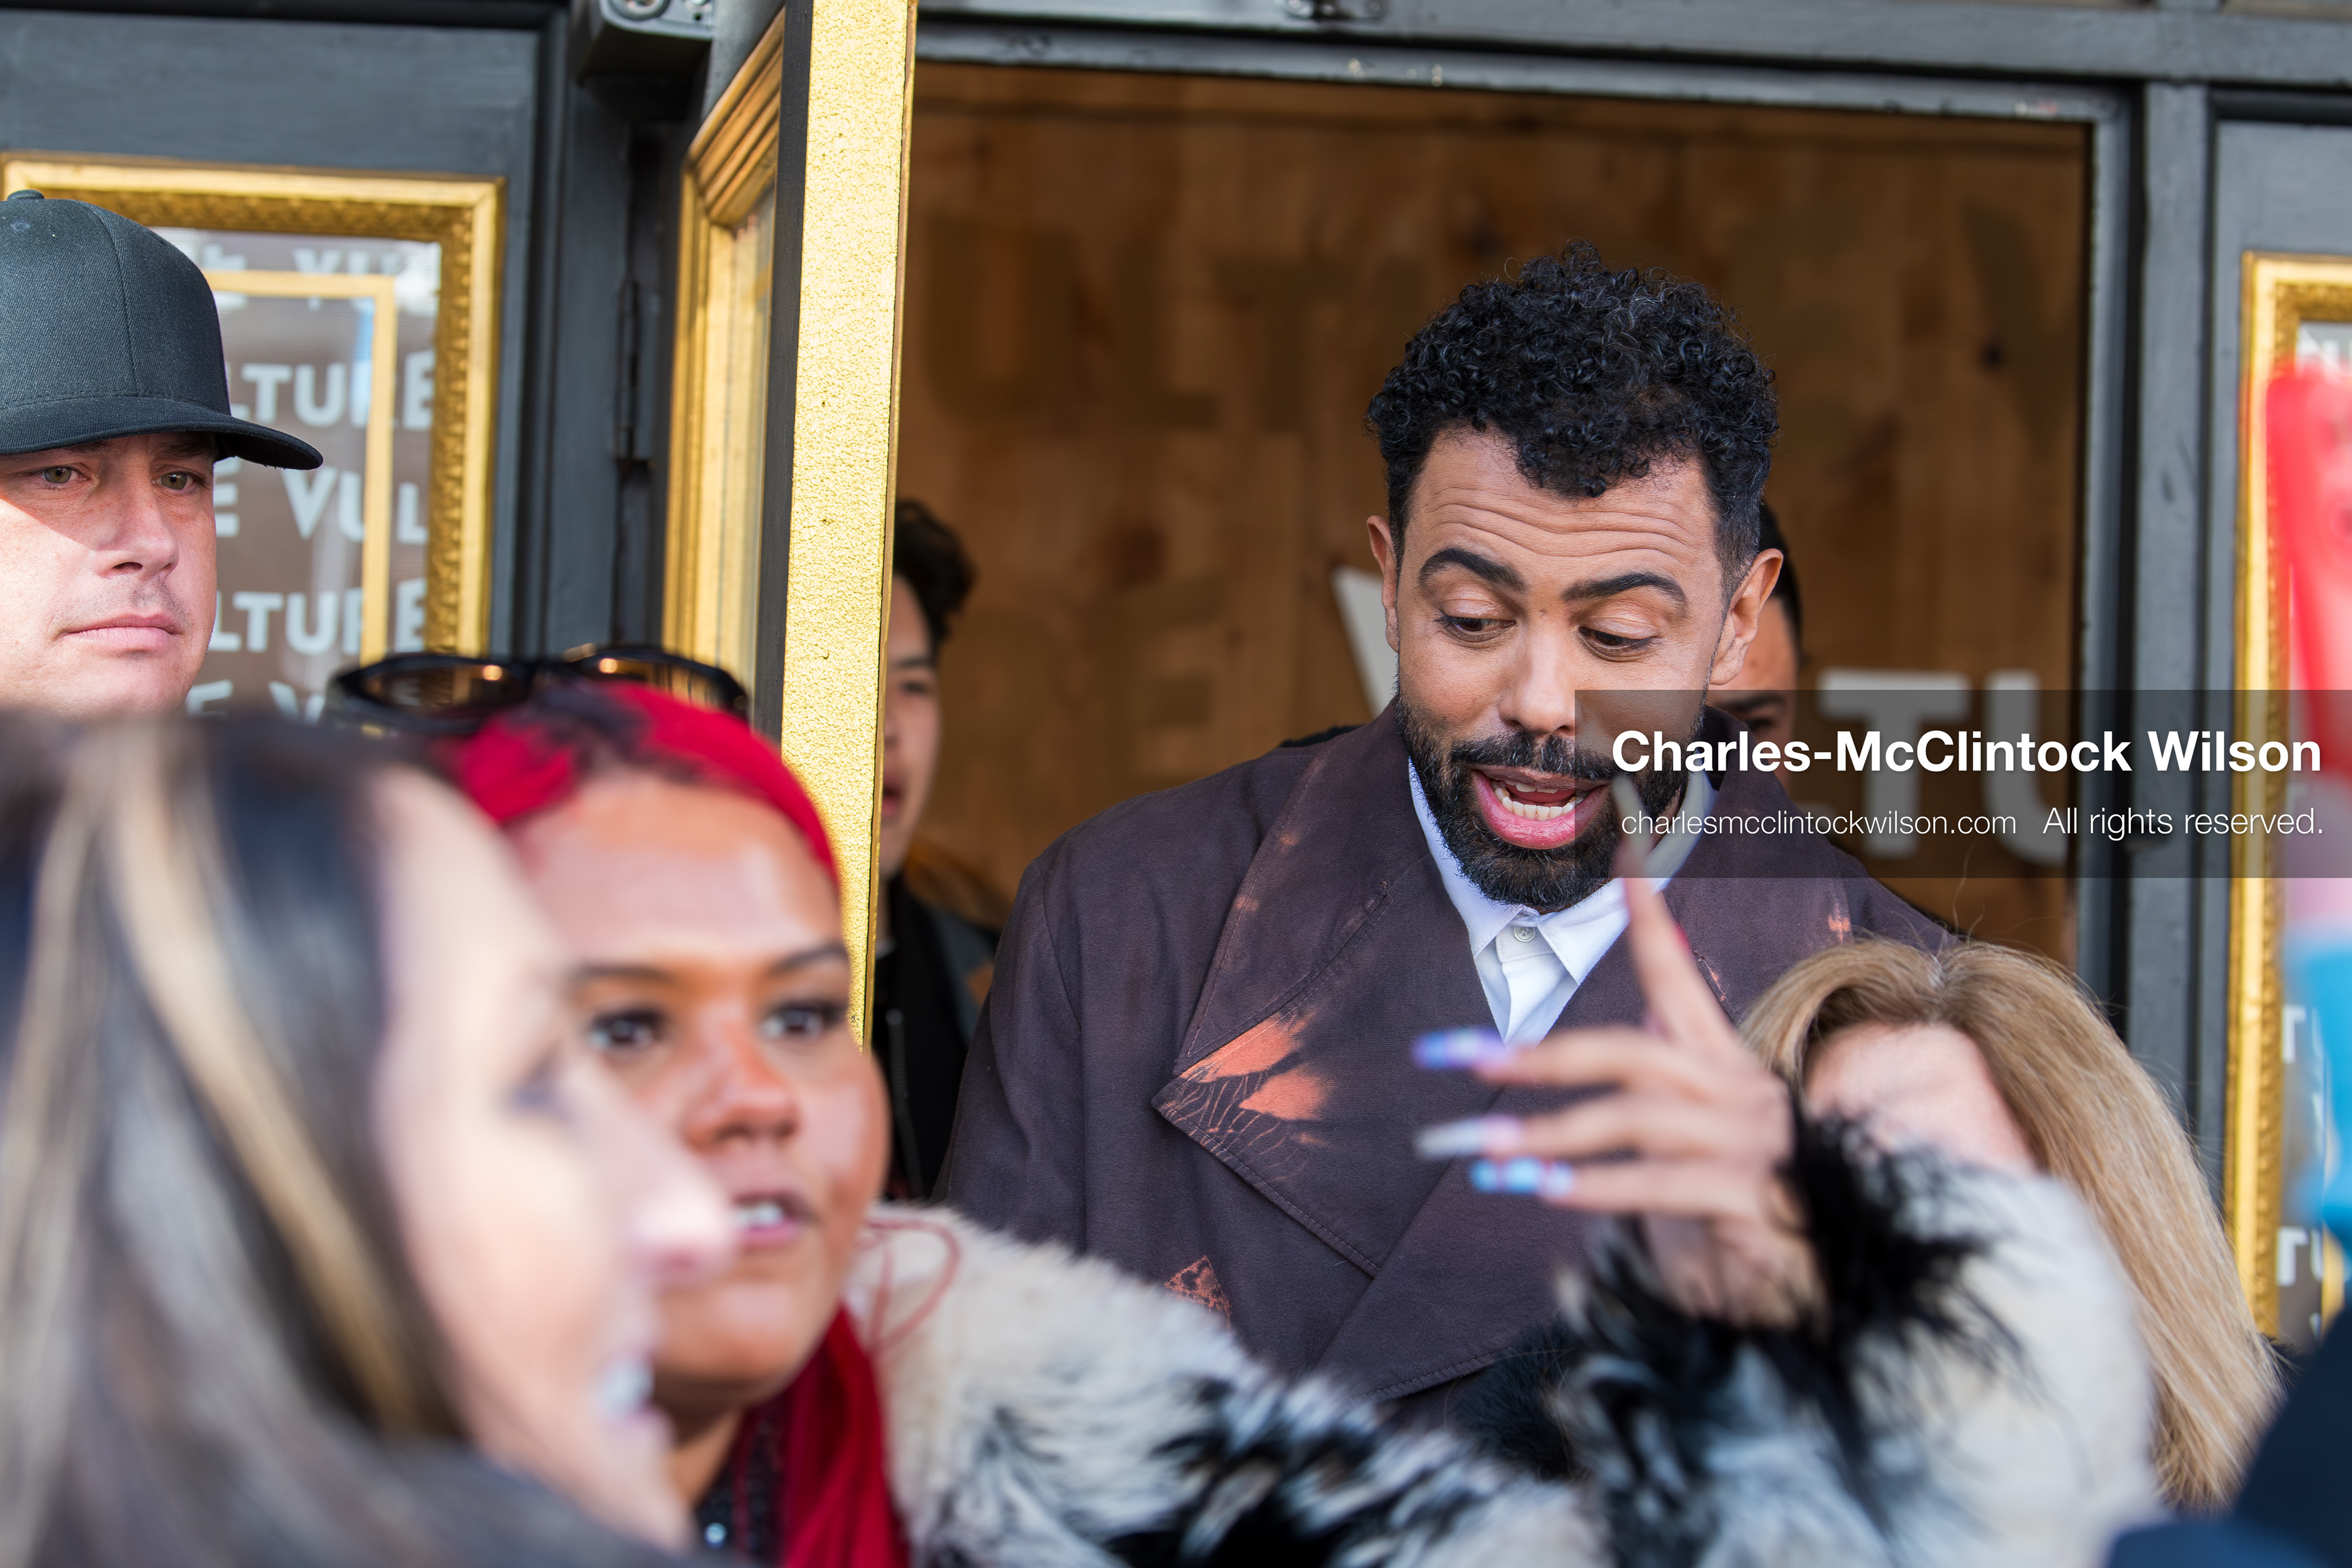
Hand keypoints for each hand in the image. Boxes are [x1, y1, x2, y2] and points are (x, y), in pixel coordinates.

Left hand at [1417, 807, 1815, 1324]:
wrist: (1836, 1284)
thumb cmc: (1747, 1217)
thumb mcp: (1699, 1146)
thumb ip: (1668, 1089)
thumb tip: (1643, 1025)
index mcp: (1726, 1068)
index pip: (1681, 982)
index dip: (1652, 922)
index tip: (1625, 858)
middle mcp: (1741, 1091)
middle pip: (1628, 1050)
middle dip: (1537, 1055)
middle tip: (1458, 1058)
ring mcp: (1751, 1141)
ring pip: (1633, 1116)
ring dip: (1547, 1131)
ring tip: (1479, 1149)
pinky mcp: (1755, 1196)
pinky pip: (1660, 1182)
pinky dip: (1595, 1185)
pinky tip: (1540, 1189)